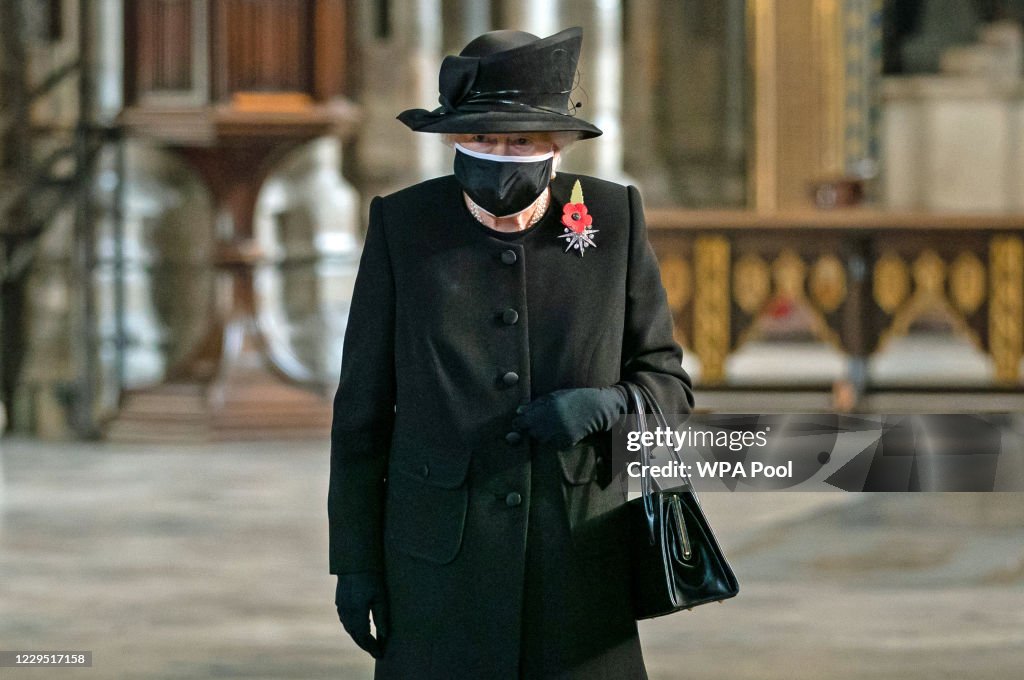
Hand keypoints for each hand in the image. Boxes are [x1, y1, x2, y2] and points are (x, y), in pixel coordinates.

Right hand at [335, 571, 387, 657]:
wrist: (354, 562)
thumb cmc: (371, 577)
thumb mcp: (380, 597)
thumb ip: (381, 617)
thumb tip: (384, 636)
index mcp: (357, 612)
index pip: (364, 636)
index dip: (372, 646)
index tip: (380, 654)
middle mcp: (346, 612)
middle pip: (356, 635)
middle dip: (366, 645)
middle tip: (376, 652)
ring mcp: (341, 608)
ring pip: (349, 629)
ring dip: (359, 638)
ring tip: (370, 644)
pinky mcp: (340, 603)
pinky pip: (346, 622)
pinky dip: (353, 629)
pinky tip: (360, 630)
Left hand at [513, 385, 627, 448]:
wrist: (598, 408)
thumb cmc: (575, 397)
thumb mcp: (555, 395)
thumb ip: (536, 404)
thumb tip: (518, 411)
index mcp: (548, 408)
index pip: (524, 421)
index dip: (518, 422)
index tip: (517, 422)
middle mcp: (553, 422)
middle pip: (531, 432)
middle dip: (530, 428)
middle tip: (537, 422)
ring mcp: (561, 433)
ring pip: (541, 439)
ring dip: (541, 434)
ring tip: (550, 425)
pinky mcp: (568, 441)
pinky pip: (553, 444)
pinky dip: (553, 439)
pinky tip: (560, 430)